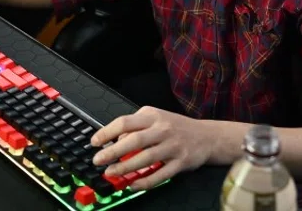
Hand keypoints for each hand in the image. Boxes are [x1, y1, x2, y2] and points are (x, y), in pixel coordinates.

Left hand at [90, 107, 212, 189]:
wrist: (207, 136)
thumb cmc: (176, 127)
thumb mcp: (156, 118)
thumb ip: (136, 126)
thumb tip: (116, 139)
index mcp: (153, 116)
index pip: (125, 122)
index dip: (107, 132)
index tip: (94, 142)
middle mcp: (162, 130)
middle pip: (134, 140)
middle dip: (113, 152)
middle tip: (98, 160)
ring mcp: (172, 146)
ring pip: (146, 158)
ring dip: (126, 167)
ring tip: (111, 173)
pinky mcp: (181, 163)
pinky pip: (160, 174)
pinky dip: (145, 181)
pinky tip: (133, 184)